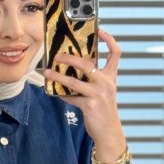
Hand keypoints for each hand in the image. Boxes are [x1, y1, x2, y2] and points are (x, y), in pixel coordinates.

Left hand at [46, 27, 125, 157]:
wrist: (109, 132)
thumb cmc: (104, 110)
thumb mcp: (103, 92)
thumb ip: (93, 80)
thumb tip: (73, 68)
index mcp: (111, 77)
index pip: (116, 54)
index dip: (109, 40)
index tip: (100, 31)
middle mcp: (107, 83)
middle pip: (88, 63)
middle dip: (70, 58)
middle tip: (57, 55)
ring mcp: (99, 94)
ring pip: (74, 81)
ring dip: (58, 76)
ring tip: (47, 72)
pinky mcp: (90, 105)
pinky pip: (71, 97)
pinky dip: (62, 95)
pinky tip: (54, 93)